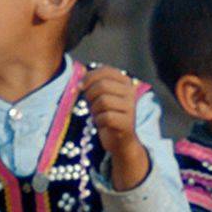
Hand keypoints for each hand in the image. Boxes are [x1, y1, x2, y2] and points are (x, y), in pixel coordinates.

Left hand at [83, 67, 153, 185]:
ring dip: (94, 109)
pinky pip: (106, 117)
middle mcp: (131, 93)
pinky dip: (99, 121)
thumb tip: (80, 76)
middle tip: (89, 104)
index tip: (80, 86)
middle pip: (102, 85)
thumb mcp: (100, 96)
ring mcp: (131, 108)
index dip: (89, 77)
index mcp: (125, 82)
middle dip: (90, 95)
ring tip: (97, 115)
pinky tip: (102, 124)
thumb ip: (93, 84)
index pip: (106, 71)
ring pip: (103, 101)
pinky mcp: (127, 123)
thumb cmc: (107, 115)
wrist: (120, 141)